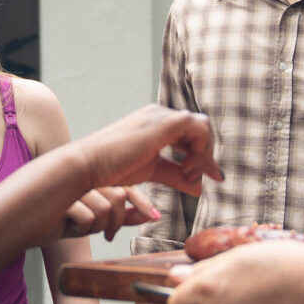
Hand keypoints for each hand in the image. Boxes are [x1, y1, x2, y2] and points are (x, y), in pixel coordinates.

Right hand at [39, 186, 159, 244]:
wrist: (30, 226)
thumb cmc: (65, 221)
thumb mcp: (99, 220)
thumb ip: (124, 215)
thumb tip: (150, 216)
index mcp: (96, 179)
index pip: (126, 188)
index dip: (142, 202)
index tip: (156, 217)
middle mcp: (87, 179)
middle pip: (118, 199)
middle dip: (116, 222)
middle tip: (107, 234)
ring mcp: (74, 187)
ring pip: (105, 208)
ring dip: (98, 226)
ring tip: (82, 228)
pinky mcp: (62, 198)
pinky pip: (88, 217)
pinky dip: (82, 228)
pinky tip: (69, 227)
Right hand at [78, 105, 222, 197]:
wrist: (89, 167)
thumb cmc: (113, 169)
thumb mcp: (153, 171)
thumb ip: (177, 176)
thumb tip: (199, 188)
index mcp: (157, 123)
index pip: (193, 133)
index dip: (206, 155)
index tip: (215, 177)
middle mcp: (160, 114)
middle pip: (201, 128)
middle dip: (208, 154)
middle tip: (204, 177)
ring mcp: (161, 116)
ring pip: (203, 126)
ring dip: (203, 153)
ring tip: (189, 174)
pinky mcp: (164, 123)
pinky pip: (198, 128)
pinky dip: (200, 150)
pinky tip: (188, 169)